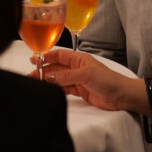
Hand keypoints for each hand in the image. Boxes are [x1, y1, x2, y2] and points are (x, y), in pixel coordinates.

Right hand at [32, 48, 149, 114]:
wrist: (121, 96)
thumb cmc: (107, 80)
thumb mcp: (86, 75)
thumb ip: (66, 76)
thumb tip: (48, 77)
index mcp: (79, 58)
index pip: (59, 55)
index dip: (46, 57)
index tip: (34, 60)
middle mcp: (77, 67)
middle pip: (56, 68)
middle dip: (44, 71)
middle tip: (31, 77)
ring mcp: (78, 79)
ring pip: (59, 79)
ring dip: (49, 81)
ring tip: (36, 85)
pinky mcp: (79, 90)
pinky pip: (64, 88)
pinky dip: (56, 89)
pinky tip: (49, 91)